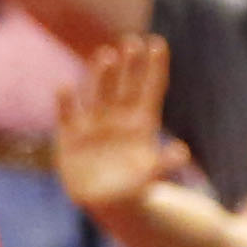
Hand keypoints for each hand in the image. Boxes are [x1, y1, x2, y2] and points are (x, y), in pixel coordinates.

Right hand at [52, 33, 191, 216]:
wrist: (104, 203)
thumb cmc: (133, 189)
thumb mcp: (150, 177)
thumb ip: (164, 163)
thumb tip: (181, 152)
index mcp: (142, 123)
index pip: (150, 89)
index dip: (154, 67)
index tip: (158, 43)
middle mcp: (118, 117)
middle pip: (124, 86)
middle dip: (128, 65)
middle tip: (131, 43)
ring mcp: (94, 124)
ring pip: (98, 93)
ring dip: (101, 76)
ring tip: (105, 55)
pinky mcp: (71, 136)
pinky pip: (68, 115)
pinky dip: (66, 102)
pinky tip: (65, 88)